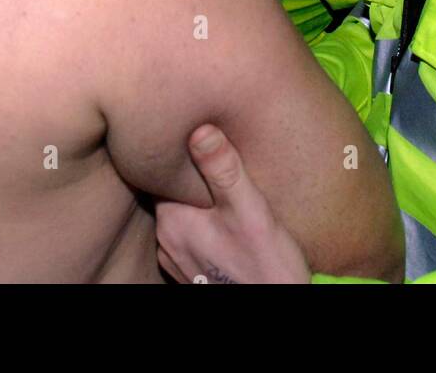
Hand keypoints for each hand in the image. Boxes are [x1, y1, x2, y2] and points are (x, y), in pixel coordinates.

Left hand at [157, 124, 310, 283]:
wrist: (275, 307)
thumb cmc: (265, 262)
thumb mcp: (249, 208)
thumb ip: (223, 169)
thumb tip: (200, 129)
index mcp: (172, 219)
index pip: (160, 173)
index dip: (176, 152)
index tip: (189, 133)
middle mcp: (166, 240)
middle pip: (169, 193)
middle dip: (186, 177)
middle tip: (208, 155)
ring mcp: (175, 259)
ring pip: (177, 215)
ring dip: (192, 202)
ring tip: (213, 186)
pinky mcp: (188, 272)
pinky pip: (185, 236)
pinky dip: (197, 224)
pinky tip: (217, 218)